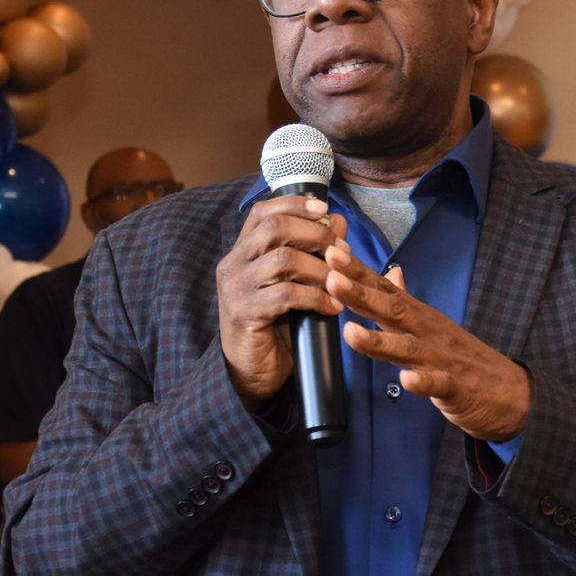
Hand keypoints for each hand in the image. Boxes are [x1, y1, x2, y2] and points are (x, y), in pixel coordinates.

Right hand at [216, 196, 349, 404]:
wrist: (251, 371)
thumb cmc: (275, 325)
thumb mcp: (294, 283)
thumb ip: (312, 252)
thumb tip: (338, 221)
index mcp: (242, 252)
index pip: (263, 212)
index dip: (294, 204)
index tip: (324, 209)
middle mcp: (234, 264)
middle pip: (275, 228)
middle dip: (316, 235)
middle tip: (341, 252)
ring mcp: (236, 288)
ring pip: (283, 260)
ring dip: (320, 269)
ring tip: (340, 283)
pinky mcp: (245, 313)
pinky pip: (286, 295)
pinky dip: (316, 297)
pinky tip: (332, 308)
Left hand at [324, 245, 532, 440]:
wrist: (511, 392)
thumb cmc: (464, 358)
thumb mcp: (432, 325)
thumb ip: (405, 301)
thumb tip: (388, 274)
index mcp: (419, 317)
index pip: (385, 289)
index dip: (357, 273)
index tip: (331, 252)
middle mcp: (429, 332)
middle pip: (392, 311)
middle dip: (361, 295)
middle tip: (331, 278)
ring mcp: (443, 359)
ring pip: (407, 347)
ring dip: (379, 340)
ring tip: (351, 333)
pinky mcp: (456, 387)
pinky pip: (437, 384)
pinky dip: (421, 382)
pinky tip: (406, 380)